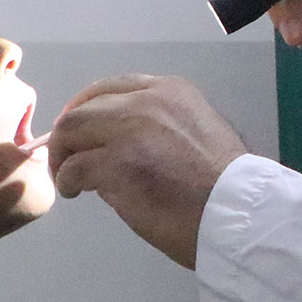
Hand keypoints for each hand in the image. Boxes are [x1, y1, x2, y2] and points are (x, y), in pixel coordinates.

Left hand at [47, 75, 246, 269]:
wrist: (238, 213)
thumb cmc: (224, 185)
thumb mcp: (196, 132)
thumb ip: (158, 127)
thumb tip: (117, 143)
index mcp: (170, 91)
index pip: (111, 88)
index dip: (85, 108)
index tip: (79, 132)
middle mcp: (147, 102)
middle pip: (84, 108)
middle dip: (68, 134)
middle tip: (66, 159)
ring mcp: (129, 131)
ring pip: (71, 131)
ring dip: (63, 156)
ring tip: (69, 179)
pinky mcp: (116, 165)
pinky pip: (73, 168)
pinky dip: (68, 181)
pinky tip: (77, 193)